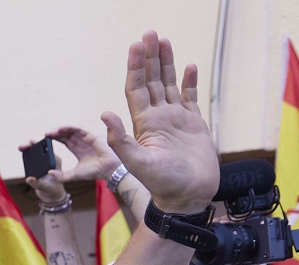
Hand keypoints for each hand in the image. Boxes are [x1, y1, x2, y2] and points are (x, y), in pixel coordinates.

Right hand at [18, 139, 67, 203]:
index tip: (32, 141)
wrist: (52, 194)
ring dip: (29, 147)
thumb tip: (28, 178)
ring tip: (21, 148)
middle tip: (21, 146)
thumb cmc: (52, 190)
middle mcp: (50, 159)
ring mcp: (45, 161)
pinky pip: (34, 155)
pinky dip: (28, 152)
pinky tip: (22, 151)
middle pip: (41, 148)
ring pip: (36, 150)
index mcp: (55, 162)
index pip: (47, 149)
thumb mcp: (45, 187)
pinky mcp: (40, 163)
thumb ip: (36, 183)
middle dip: (31, 145)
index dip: (39, 144)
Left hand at [48, 126, 123, 183]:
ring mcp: (86, 138)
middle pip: (66, 135)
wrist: (107, 170)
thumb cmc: (94, 172)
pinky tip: (61, 129)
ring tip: (51, 132)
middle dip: (56, 133)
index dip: (56, 138)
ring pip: (71, 131)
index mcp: (77, 150)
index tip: (46, 138)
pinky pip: (79, 129)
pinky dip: (70, 128)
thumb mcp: (74, 175)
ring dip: (61, 130)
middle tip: (46, 134)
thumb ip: (62, 176)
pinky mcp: (91, 135)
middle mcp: (81, 142)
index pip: (65, 141)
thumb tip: (49, 173)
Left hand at [101, 31, 217, 213]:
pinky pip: (190, 97)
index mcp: (143, 124)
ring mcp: (175, 120)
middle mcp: (157, 118)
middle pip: (152, 81)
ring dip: (166, 63)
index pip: (136, 88)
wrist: (188, 197)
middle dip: (150, 57)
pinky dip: (189, 81)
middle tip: (150, 33)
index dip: (135, 67)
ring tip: (164, 41)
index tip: (136, 45)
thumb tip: (104, 114)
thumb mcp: (138, 163)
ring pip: (169, 85)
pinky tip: (189, 66)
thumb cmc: (164, 184)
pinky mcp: (193, 125)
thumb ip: (121, 140)